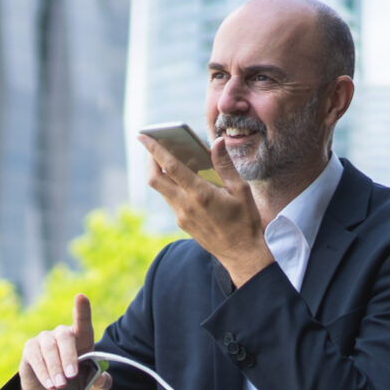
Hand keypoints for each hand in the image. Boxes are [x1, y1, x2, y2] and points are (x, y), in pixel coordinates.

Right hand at [17, 293, 112, 389]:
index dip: (81, 309)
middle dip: (68, 357)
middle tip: (71, 376)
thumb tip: (103, 378)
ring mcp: (45, 339)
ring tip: (59, 385)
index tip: (81, 297)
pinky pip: (36, 357)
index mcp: (81, 337)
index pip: (82, 321)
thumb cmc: (74, 382)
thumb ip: (100, 381)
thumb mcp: (89, 384)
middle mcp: (62, 333)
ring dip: (55, 368)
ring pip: (49, 348)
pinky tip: (49, 384)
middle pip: (65, 336)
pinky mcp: (30, 348)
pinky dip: (43, 372)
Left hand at [137, 132, 274, 286]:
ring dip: (161, 172)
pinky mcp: (182, 223)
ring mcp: (181, 216)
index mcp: (200, 194)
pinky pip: (170, 199)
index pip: (170, 167)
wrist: (241, 254)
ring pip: (161, 190)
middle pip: (155, 179)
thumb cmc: (245, 220)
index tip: (143, 136)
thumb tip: (217, 142)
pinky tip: (183, 178)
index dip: (154, 149)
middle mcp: (185, 205)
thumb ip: (226, 165)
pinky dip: (171, 185)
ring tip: (170, 157)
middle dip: (150, 160)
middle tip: (152, 145)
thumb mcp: (241, 190)